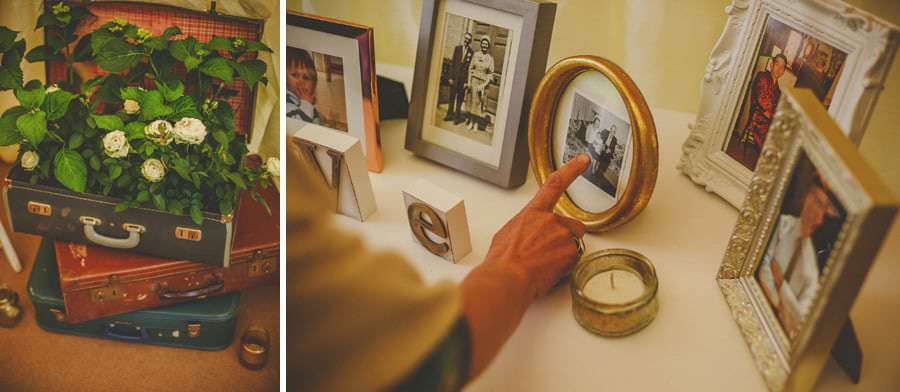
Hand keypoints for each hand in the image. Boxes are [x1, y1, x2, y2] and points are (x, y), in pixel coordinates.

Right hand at [483, 154, 589, 299]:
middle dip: (564, 238)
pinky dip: (565, 267)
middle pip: (570, 225)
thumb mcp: (505, 236)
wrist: (507, 278)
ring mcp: (562, 235)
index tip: (582, 161)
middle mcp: (550, 220)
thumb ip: (523, 229)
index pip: (554, 184)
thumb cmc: (502, 261)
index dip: (571, 170)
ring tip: (545, 265)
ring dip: (564, 252)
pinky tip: (549, 272)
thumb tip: (525, 237)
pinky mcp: (571, 252)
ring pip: (573, 243)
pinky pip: (574, 259)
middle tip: (547, 254)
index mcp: (532, 213)